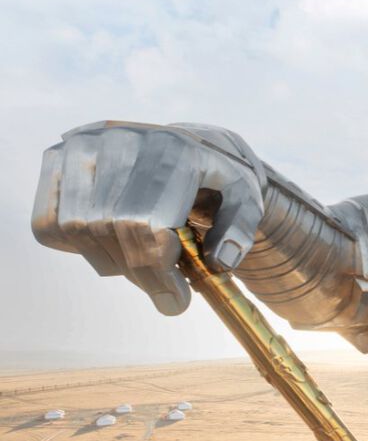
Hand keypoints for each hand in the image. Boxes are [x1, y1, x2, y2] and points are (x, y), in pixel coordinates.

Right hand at [31, 121, 264, 315]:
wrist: (190, 143)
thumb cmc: (219, 179)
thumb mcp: (246, 200)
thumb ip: (240, 232)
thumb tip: (219, 263)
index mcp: (174, 149)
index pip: (145, 222)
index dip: (157, 272)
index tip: (176, 301)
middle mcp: (122, 138)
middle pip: (110, 228)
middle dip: (139, 273)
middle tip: (163, 289)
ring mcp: (84, 145)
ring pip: (75, 228)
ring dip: (109, 262)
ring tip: (142, 262)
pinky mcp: (58, 157)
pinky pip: (47, 222)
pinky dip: (74, 246)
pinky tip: (111, 243)